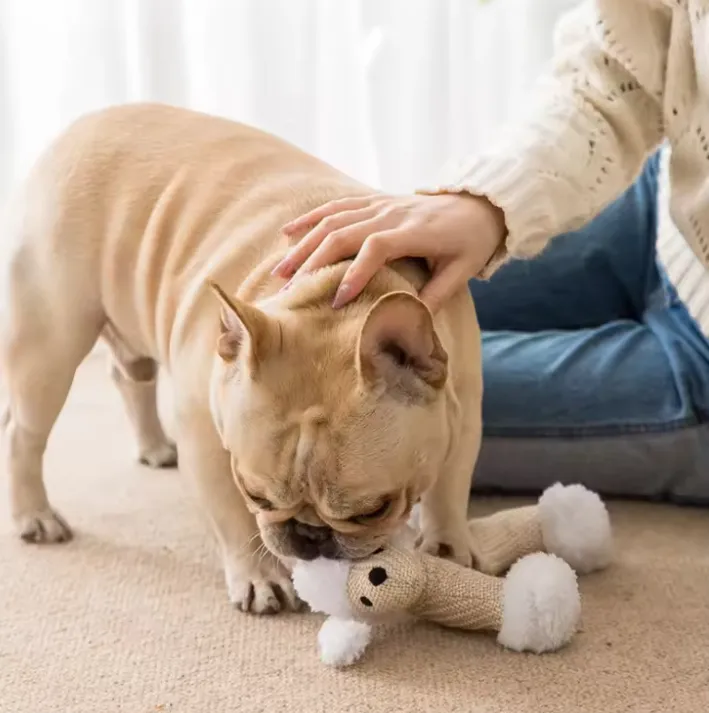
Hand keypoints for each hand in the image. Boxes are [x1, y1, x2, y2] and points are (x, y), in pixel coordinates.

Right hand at [273, 193, 506, 312]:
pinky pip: (336, 206)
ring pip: (332, 221)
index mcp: (414, 232)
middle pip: (343, 234)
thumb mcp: (462, 271)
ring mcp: (380, 204)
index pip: (375, 248)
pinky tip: (288, 233)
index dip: (354, 272)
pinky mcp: (373, 201)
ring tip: (281, 272)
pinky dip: (310, 218)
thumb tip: (409, 323)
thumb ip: (436, 295)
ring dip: (304, 245)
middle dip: (313, 264)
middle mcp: (391, 214)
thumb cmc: (471, 242)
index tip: (336, 300)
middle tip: (291, 294)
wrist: (479, 204)